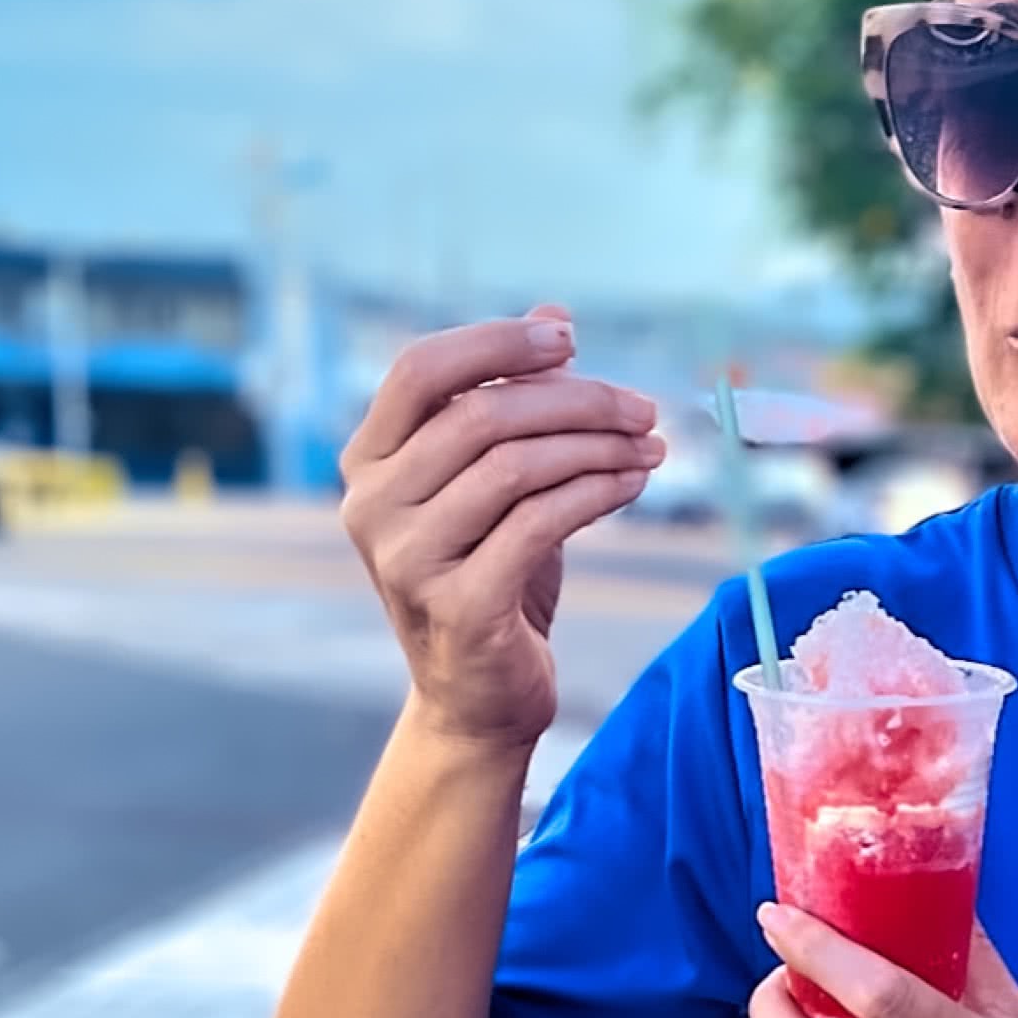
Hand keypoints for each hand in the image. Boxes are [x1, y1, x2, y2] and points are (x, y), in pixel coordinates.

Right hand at [339, 306, 662, 751]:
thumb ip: (513, 402)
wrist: (478, 700)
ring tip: (648, 448)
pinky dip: (597, 493)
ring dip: (597, 448)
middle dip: (577, 402)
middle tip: (641, 409)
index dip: (498, 344)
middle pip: (483, 416)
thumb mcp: (497, 484)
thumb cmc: (490, 577)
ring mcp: (408, 559)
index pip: (422, 371)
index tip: (570, 342)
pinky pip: (540, 523)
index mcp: (369, 462)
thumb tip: (554, 317)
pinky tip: (633, 485)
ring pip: (516, 467)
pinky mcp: (459, 604)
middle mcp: (373, 507)